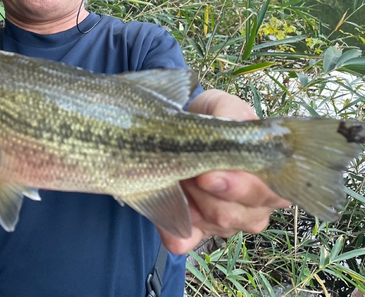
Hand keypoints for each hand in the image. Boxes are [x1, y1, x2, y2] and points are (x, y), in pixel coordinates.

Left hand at [158, 89, 290, 253]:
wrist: (182, 130)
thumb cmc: (209, 119)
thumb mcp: (220, 105)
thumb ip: (229, 113)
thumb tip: (231, 126)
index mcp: (271, 179)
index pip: (267, 194)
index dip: (238, 187)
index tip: (208, 175)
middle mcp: (256, 207)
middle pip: (237, 215)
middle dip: (207, 194)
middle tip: (190, 171)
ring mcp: (228, 223)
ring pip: (214, 227)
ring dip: (192, 203)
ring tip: (181, 178)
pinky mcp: (199, 232)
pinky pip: (186, 242)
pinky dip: (175, 233)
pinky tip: (170, 218)